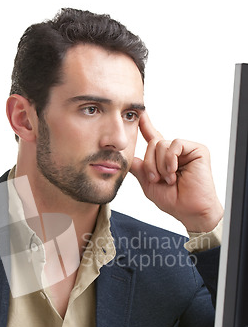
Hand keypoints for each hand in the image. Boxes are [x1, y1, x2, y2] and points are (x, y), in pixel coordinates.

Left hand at [129, 112, 223, 232]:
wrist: (190, 211)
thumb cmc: (174, 201)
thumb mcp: (149, 185)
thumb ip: (140, 170)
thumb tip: (129, 158)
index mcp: (164, 158)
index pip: (153, 138)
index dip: (146, 126)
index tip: (139, 115)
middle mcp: (175, 152)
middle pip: (153, 143)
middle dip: (150, 163)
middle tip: (156, 179)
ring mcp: (187, 150)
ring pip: (162, 143)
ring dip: (160, 164)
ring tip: (169, 179)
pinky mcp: (197, 149)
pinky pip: (175, 144)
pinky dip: (170, 159)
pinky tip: (174, 171)